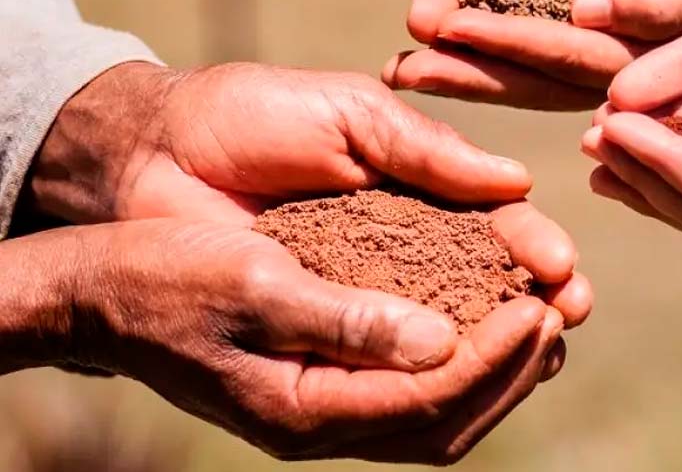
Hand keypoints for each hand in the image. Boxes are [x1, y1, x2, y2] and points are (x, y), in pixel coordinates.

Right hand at [21, 220, 563, 463]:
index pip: (428, 404)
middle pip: (446, 421)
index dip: (494, 359)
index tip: (544, 307)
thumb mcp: (251, 284)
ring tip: (548, 312)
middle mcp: (320, 420)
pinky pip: (409, 384)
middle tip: (564, 311)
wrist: (102, 287)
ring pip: (435, 411)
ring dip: (497, 367)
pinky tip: (488, 311)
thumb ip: (342, 320)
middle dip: (513, 370)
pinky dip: (460, 354)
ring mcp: (323, 403)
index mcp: (302, 409)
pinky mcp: (324, 374)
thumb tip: (437, 343)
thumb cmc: (164, 275)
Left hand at [29, 61, 591, 324]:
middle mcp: (401, 250)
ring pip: (447, 330)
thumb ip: (429, 152)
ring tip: (538, 350)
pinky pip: (382, 356)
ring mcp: (362, 293)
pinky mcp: (320, 327)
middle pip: (487, 287)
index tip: (562, 269)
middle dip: (534, 303)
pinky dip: (426, 368)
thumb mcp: (353, 115)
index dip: (533, 247)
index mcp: (418, 190)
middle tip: (566, 315)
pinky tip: (460, 377)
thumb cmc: (252, 115)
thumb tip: (518, 185)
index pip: (494, 227)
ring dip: (497, 343)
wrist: (153, 151)